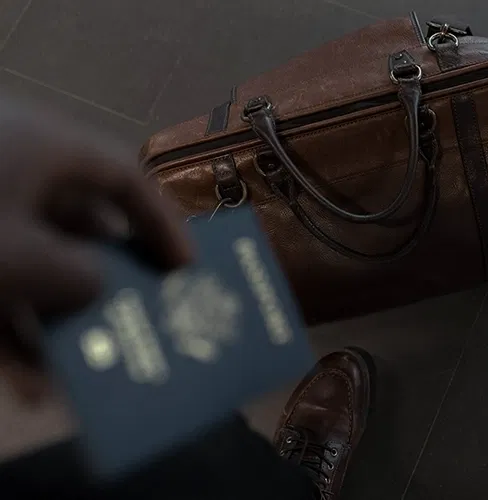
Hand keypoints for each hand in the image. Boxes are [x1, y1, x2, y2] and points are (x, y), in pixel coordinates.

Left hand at [0, 98, 192, 402]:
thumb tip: (97, 287)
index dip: (163, 225)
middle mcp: (14, 173)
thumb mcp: (23, 256)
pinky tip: (24, 385)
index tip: (188, 271)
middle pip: (83, 229)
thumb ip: (80, 275)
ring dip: (60, 322)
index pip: (125, 180)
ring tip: (89, 371)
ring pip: (35, 269)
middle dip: (111, 284)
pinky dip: (9, 335)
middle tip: (143, 318)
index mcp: (44, 149)